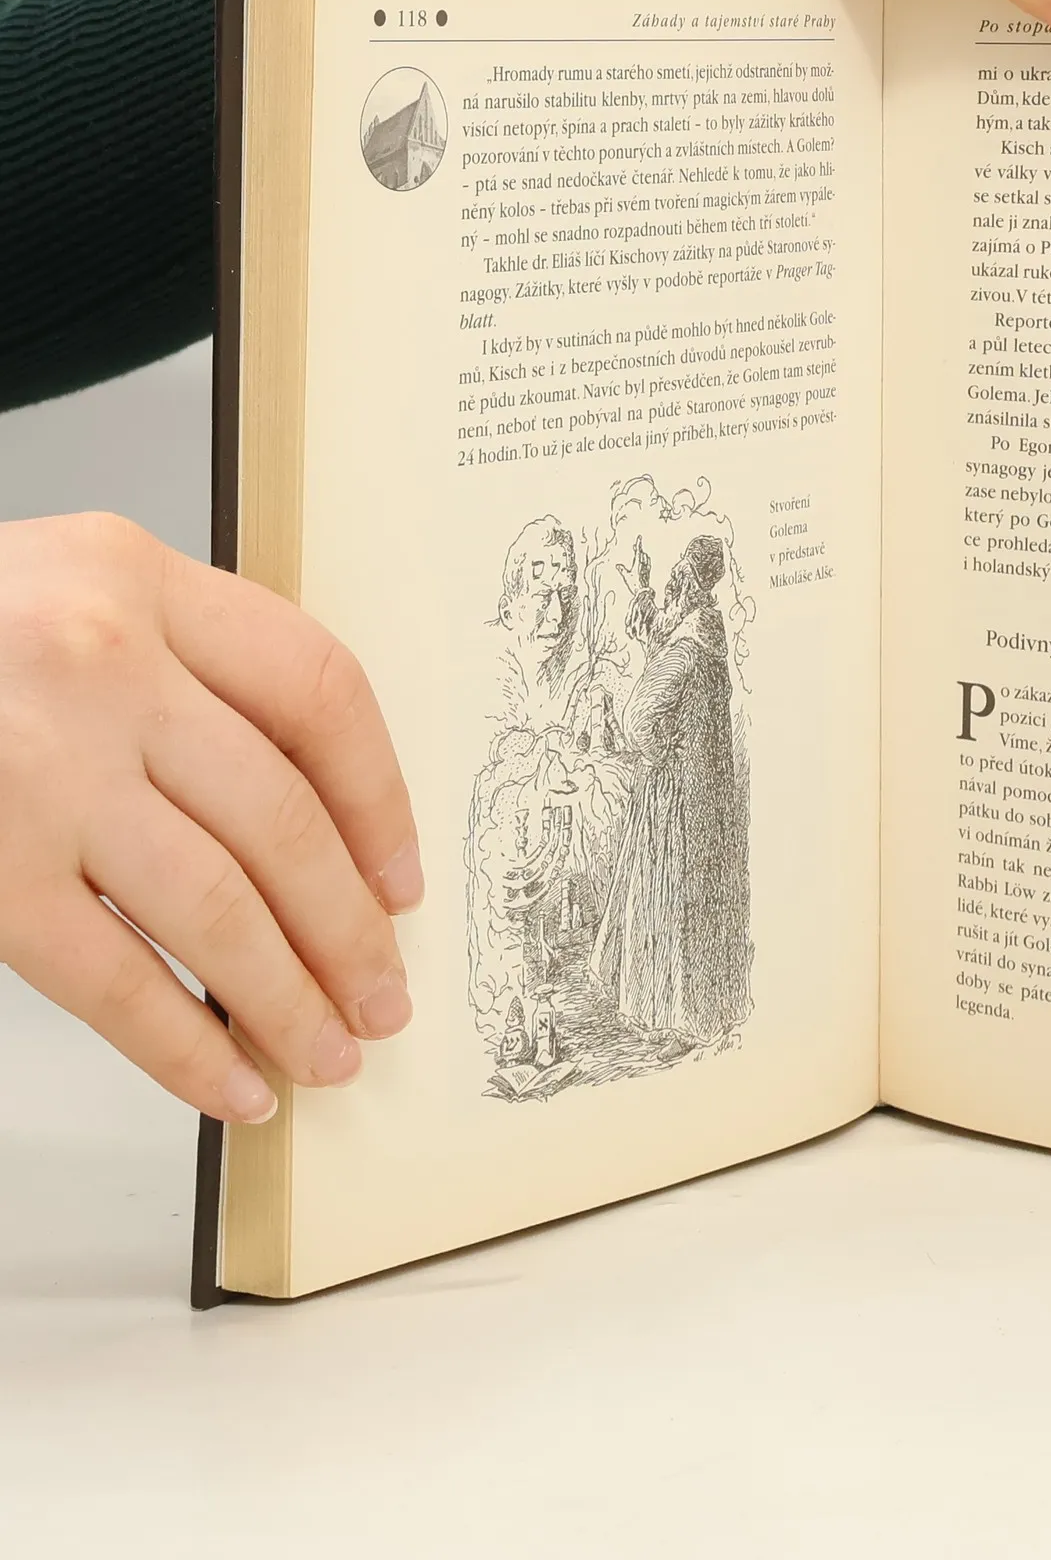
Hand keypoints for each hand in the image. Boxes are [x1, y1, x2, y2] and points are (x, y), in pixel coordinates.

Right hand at [0, 516, 421, 1121]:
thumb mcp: (73, 591)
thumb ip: (186, 663)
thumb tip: (312, 815)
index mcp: (137, 578)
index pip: (319, 691)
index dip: (381, 799)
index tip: (402, 877)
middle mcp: (100, 663)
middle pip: (284, 817)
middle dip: (350, 930)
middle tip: (384, 996)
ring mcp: (37, 771)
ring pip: (218, 905)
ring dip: (289, 997)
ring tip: (330, 1051)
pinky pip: (110, 977)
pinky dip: (183, 1044)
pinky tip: (229, 1082)